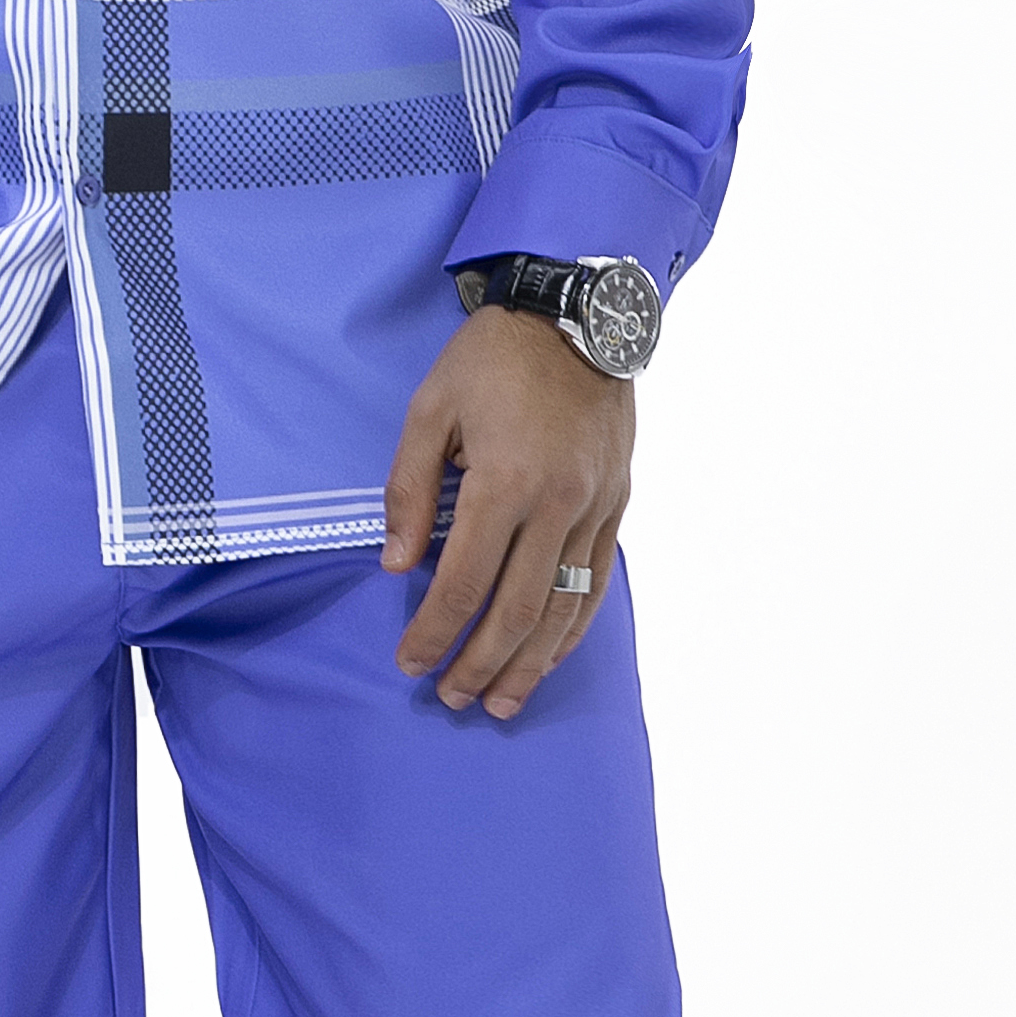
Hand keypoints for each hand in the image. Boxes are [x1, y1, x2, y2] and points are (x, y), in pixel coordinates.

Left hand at [380, 306, 635, 719]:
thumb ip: (410, 490)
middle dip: (480, 663)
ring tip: (503, 703)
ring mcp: (595, 506)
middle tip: (452, 699)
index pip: (462, 582)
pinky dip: (573, 628)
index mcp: (505, 481)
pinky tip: (550, 656)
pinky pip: (598, 580)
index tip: (410, 663)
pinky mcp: (617, 502)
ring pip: (564, 606)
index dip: (433, 632)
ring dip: (531, 663)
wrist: (577, 314)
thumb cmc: (493, 358)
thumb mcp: (429, 409)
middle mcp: (557, 504)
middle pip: (517, 610)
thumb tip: (398, 564)